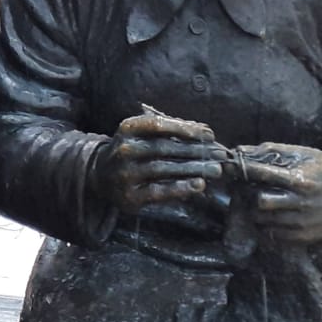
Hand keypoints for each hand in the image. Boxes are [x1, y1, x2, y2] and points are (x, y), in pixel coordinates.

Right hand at [89, 112, 227, 213]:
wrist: (102, 176)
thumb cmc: (133, 150)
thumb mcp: (142, 134)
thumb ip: (171, 131)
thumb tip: (205, 132)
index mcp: (128, 129)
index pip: (158, 125)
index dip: (185, 129)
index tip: (209, 135)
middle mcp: (124, 150)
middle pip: (164, 148)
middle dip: (195, 151)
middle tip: (219, 155)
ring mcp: (125, 173)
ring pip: (164, 169)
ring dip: (193, 169)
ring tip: (215, 170)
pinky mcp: (130, 195)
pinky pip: (159, 191)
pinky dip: (181, 187)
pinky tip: (199, 185)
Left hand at [240, 145, 321, 243]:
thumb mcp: (304, 154)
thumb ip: (274, 152)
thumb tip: (242, 149)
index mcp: (299, 180)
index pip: (262, 175)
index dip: (243, 170)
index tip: (232, 167)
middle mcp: (301, 204)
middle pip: (260, 202)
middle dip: (249, 194)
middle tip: (244, 189)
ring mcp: (302, 223)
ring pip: (264, 221)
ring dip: (255, 211)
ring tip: (256, 202)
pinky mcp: (304, 237)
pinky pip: (274, 235)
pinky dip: (267, 225)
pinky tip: (269, 215)